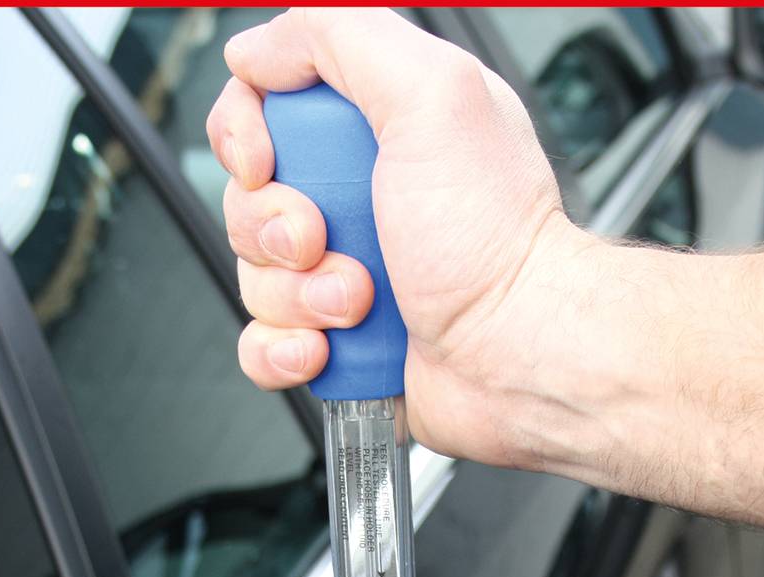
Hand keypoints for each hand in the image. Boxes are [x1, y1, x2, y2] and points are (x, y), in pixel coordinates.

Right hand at [207, 6, 577, 466]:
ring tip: (357, 302)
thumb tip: (257, 49)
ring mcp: (347, 275)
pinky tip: (327, 347)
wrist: (518, 354)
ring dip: (295, 295)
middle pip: (249, 198)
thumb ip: (341, 36)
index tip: (267, 161)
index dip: (245, 134)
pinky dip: (282, 351)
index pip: (264, 107)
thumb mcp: (433, 92)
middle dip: (275, 227)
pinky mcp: (342, 346)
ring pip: (255, 277)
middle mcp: (363, 200)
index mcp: (381, 128)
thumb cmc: (496, 240)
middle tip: (326, 237)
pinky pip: (264, 346)